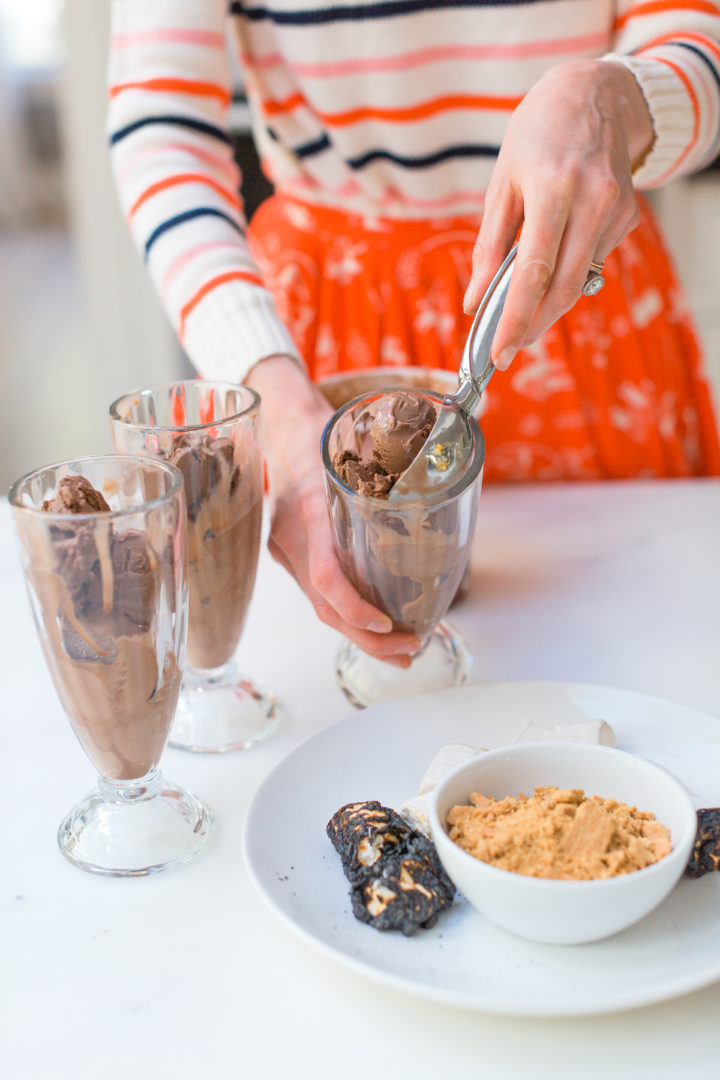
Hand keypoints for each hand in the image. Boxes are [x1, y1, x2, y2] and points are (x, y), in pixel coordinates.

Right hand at [246, 356, 419, 665]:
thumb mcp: (361, 444)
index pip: (325, 576)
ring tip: (401, 652)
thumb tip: (452, 481)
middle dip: (368, 637)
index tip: (388, 622)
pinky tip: (377, 629)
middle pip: (324, 606)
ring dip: (361, 635)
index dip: (355, 607)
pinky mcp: (290, 556)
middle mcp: (291, 537)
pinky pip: (318, 594)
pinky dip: (349, 616)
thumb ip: (394, 468)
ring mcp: (286, 550)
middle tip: (410, 649)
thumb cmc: (328, 433)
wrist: (283, 428)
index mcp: (309, 510)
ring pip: (321, 607)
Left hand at [464, 59, 654, 369]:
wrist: (594, 95)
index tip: (500, 351)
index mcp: (553, 187)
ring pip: (580, 279)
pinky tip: (559, 248)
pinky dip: (568, 270)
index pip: (534, 270)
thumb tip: (473, 301)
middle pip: (563, 286)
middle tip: (509, 347)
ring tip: (523, 307)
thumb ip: (489, 247)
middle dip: (534, 324)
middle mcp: (592, 199)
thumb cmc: (536, 137)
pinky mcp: (629, 215)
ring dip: (549, 302)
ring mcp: (616, 208)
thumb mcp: (501, 185)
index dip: (516, 317)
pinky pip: (592, 260)